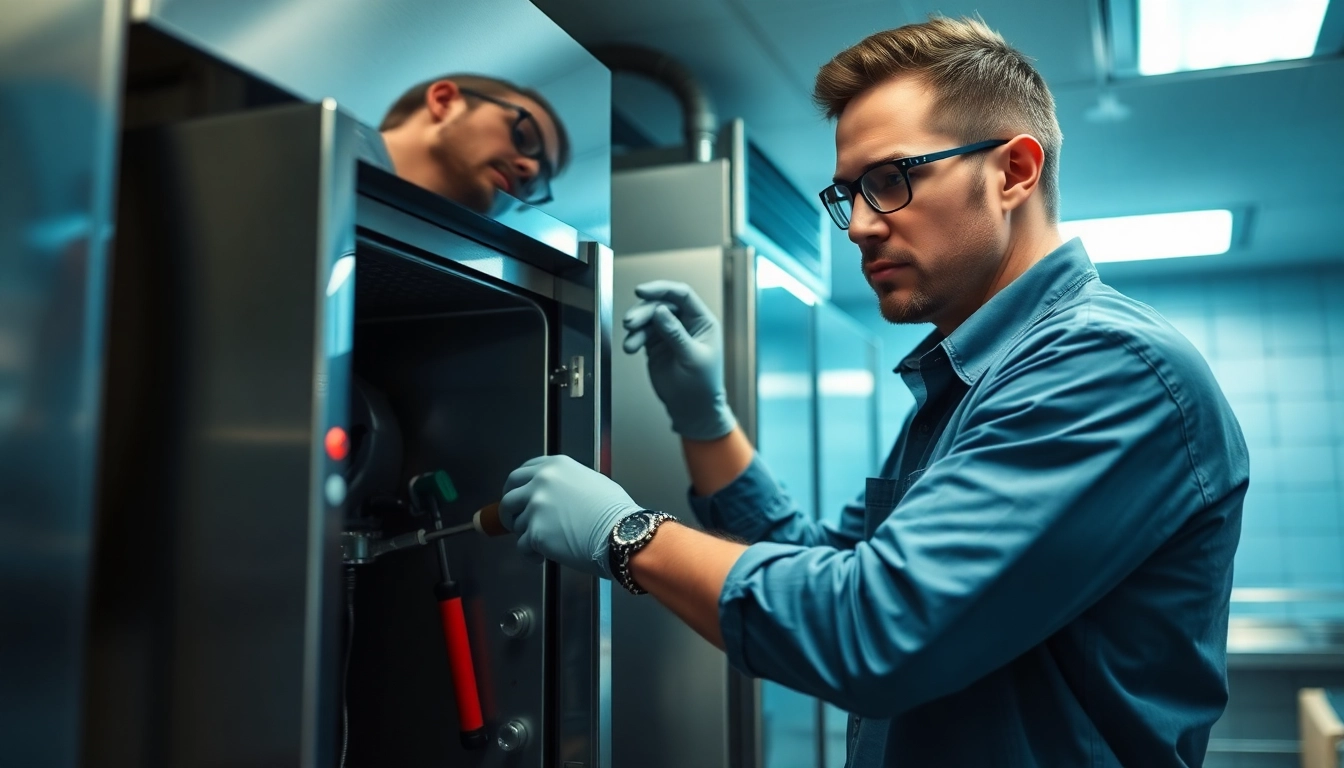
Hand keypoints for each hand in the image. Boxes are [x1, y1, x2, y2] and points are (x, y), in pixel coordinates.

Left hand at [498, 455, 641, 578]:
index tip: (518, 496)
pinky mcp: (535, 533)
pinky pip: (523, 546)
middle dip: (509, 510)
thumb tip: (555, 494)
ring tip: (543, 542)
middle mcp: (541, 482)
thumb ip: (565, 482)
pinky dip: (531, 554)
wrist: (621, 533)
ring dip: (525, 533)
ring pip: (515, 523)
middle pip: (509, 495)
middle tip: (514, 520)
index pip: (522, 472)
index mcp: (555, 466)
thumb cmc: (614, 512)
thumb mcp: (590, 481)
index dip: (517, 487)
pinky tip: (543, 555)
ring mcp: (536, 507)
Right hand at [621, 280, 736, 440]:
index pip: (682, 296)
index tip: (642, 291)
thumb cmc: (702, 386)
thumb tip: (661, 311)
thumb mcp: (692, 357)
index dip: (662, 290)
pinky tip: (630, 347)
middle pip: (661, 305)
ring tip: (630, 344)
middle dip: (644, 312)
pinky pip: (642, 334)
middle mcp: (686, 323)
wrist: (692, 409)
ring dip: (636, 327)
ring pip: (649, 319)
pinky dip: (634, 338)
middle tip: (630, 323)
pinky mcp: (656, 344)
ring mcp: (670, 333)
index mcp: (702, 321)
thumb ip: (675, 333)